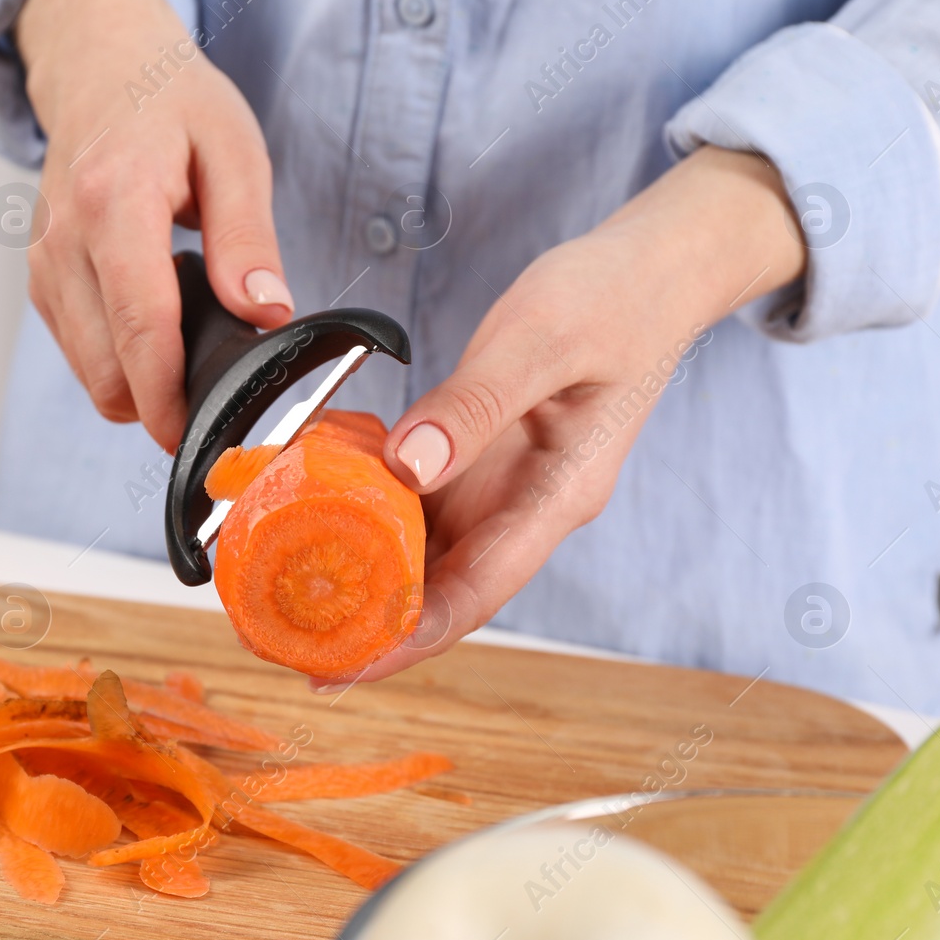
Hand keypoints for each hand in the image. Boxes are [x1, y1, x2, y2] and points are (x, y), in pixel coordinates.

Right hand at [15, 0, 293, 450]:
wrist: (100, 65)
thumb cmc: (171, 101)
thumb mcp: (235, 152)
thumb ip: (248, 238)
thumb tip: (266, 313)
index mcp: (116, 201)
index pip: (140, 325)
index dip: (172, 397)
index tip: (204, 434)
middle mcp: (65, 239)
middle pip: (106, 369)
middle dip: (162, 402)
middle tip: (221, 390)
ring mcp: (44, 263)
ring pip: (89, 372)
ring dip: (140, 384)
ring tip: (192, 344)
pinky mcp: (41, 281)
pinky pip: (79, 352)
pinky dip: (119, 360)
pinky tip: (157, 323)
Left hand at [314, 147, 807, 687]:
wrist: (651, 270)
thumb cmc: (614, 299)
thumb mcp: (542, 339)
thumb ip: (477, 404)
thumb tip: (408, 465)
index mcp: (557, 496)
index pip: (476, 594)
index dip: (408, 640)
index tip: (344, 668)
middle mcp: (527, 506)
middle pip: (443, 590)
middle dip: (372, 624)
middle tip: (288, 638)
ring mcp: (503, 484)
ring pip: (426, 551)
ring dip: (365, 574)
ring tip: (289, 592)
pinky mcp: (481, 456)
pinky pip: (419, 500)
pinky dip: (369, 511)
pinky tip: (319, 511)